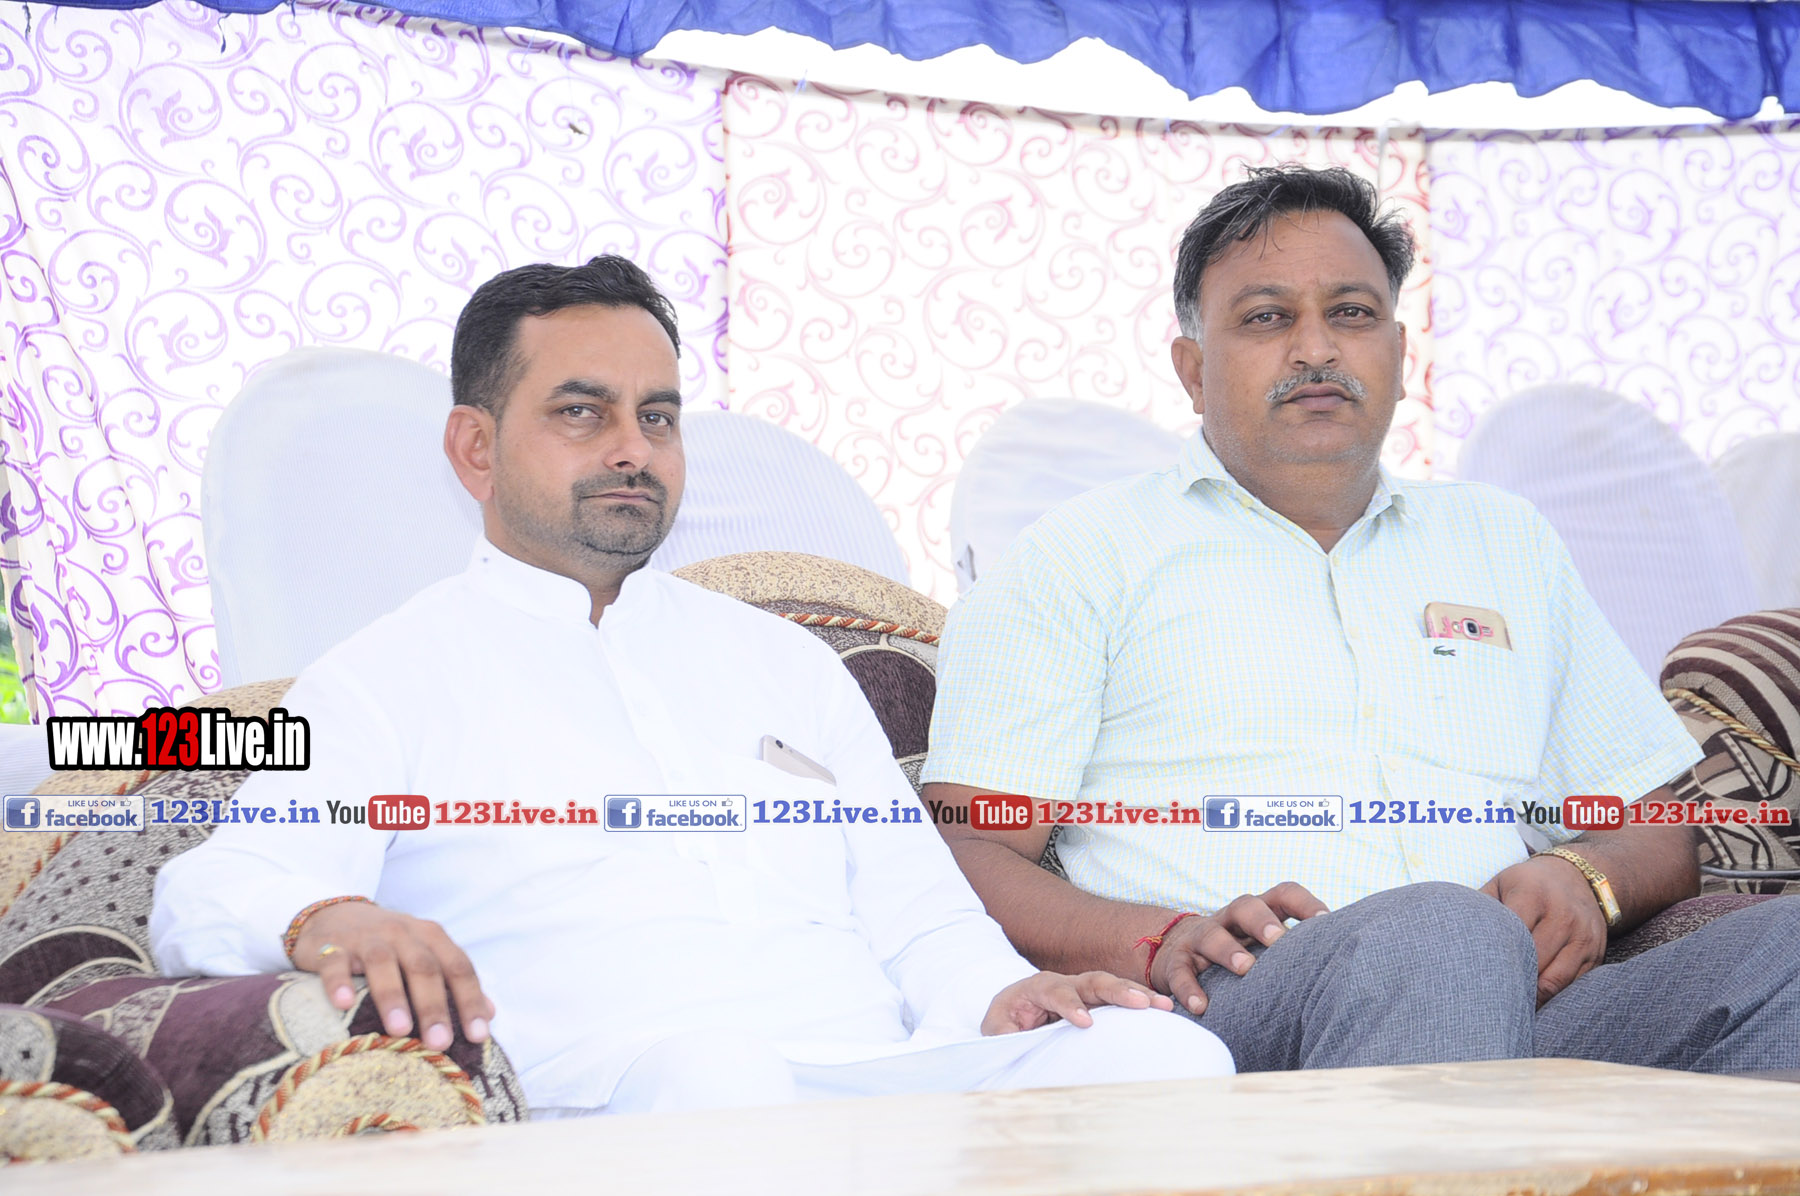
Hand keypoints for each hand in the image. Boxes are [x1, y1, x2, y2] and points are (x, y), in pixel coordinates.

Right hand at [292, 901, 494, 1049]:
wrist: (333, 914)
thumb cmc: (388, 945)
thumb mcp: (424, 954)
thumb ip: (454, 981)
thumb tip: (490, 1013)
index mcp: (431, 937)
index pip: (458, 968)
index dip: (471, 1000)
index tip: (478, 1036)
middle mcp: (403, 933)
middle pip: (424, 968)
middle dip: (434, 1006)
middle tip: (441, 1042)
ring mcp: (366, 938)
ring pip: (383, 964)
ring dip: (393, 996)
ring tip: (400, 1030)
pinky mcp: (330, 946)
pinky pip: (335, 963)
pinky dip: (340, 982)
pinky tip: (343, 1003)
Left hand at [981, 970, 1172, 1034]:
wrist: (1015, 1015)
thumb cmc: (1006, 1022)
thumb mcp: (995, 1028)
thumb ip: (1002, 1034)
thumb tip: (1013, 1040)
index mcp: (1037, 987)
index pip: (1055, 991)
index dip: (1070, 1005)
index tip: (1085, 1023)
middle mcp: (1064, 984)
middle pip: (1092, 981)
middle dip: (1117, 990)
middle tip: (1141, 1003)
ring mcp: (1083, 992)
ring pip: (1112, 987)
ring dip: (1138, 995)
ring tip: (1164, 1005)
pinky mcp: (1098, 1003)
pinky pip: (1121, 1001)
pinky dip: (1142, 1004)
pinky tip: (1164, 1011)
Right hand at [1150, 882, 1329, 1016]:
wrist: (1175, 952)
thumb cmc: (1236, 952)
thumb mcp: (1261, 944)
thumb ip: (1293, 950)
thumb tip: (1348, 967)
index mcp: (1256, 913)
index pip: (1283, 895)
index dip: (1305, 904)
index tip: (1327, 921)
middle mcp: (1228, 920)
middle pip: (1245, 906)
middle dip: (1263, 921)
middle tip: (1280, 940)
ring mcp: (1200, 939)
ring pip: (1211, 935)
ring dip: (1228, 950)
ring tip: (1245, 968)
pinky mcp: (1176, 962)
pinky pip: (1181, 972)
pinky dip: (1190, 988)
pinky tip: (1202, 1007)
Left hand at [1480, 854, 1606, 1005]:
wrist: (1579, 877)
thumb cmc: (1528, 884)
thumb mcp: (1500, 884)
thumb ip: (1479, 908)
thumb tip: (1448, 935)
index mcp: (1532, 895)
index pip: (1510, 935)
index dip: (1493, 959)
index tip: (1475, 978)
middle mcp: (1561, 915)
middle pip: (1532, 961)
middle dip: (1510, 983)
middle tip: (1488, 1001)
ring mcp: (1582, 936)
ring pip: (1554, 980)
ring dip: (1531, 997)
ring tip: (1509, 1008)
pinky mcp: (1596, 953)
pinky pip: (1573, 985)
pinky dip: (1553, 997)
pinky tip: (1534, 1003)